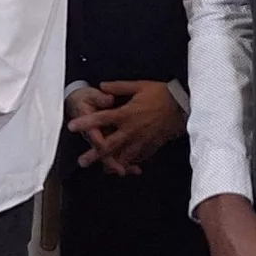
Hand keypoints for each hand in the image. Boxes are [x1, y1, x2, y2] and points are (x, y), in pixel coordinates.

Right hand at [64, 86, 127, 175]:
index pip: (92, 133)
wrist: (80, 103)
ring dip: (120, 165)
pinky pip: (115, 156)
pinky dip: (125, 162)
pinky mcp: (107, 143)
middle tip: (120, 170)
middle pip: (100, 151)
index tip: (104, 146)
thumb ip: (100, 98)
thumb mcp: (91, 95)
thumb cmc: (86, 99)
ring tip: (132, 170)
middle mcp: (94, 135)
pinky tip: (135, 168)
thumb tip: (108, 98)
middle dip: (110, 162)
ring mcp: (101, 140)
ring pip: (108, 157)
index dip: (98, 140)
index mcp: (87, 122)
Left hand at [67, 80, 185, 173]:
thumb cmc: (161, 94)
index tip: (72, 126)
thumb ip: (119, 87)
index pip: (102, 119)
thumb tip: (101, 86)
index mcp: (127, 113)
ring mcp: (142, 140)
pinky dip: (129, 163)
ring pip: (124, 156)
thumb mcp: (139, 86)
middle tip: (82, 161)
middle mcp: (132, 129)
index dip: (86, 122)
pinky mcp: (151, 146)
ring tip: (101, 170)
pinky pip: (138, 157)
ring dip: (111, 163)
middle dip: (95, 154)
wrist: (184, 107)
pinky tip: (122, 168)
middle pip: (110, 144)